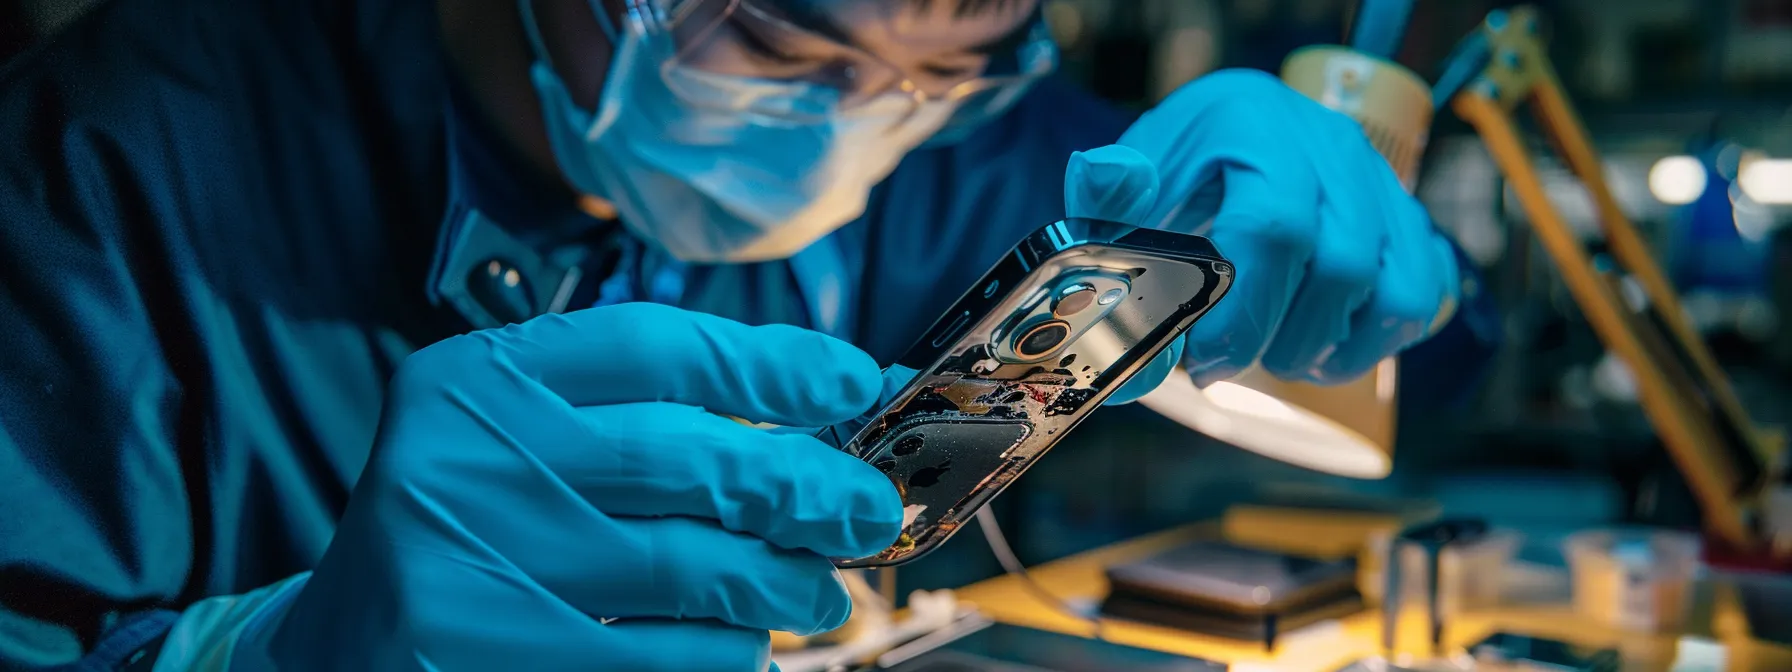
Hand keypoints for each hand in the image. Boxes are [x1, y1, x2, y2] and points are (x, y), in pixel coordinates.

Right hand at [241, 304, 902, 670]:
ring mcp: (467, 563)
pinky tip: (743, 650)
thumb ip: (626, 421)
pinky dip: (719, 656)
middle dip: (803, 488)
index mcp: (478, 381)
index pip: (655, 350)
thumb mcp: (507, 444)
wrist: (326, 653)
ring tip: (816, 595)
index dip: (772, 364)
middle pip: (688, 460)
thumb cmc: (460, 533)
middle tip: (865, 514)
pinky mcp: (474, 654)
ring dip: (776, 586)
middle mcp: (464, 457)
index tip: (853, 381)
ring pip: (685, 569)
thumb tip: (810, 427)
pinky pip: (650, 659)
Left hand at [1070, 69, 1459, 392]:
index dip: (1246, 312)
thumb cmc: (1167, 179)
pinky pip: (1424, 293)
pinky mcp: (1405, 213)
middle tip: (1236, 363)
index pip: (1275, 226)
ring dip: (1336, 346)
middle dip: (1284, 339)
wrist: (1213, 147)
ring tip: (1281, 357)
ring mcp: (1376, 177)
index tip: (1209, 362)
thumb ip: (1108, 213)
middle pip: (1341, 265)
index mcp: (1248, 121)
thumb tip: (1106, 207)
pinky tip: (1326, 344)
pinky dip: (1378, 339)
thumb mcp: (1123, 187)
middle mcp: (1325, 139)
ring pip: (1393, 288)